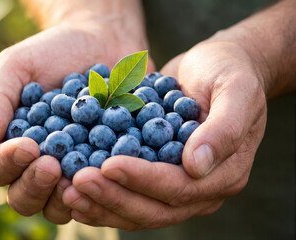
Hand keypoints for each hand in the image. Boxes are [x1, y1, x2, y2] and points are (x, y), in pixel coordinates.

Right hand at [0, 23, 153, 223]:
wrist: (101, 42)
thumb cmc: (52, 52)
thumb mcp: (17, 66)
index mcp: (11, 145)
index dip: (8, 162)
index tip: (28, 146)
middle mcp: (37, 166)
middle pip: (25, 198)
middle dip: (35, 185)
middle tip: (51, 165)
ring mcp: (71, 173)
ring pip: (60, 206)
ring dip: (67, 197)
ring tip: (81, 176)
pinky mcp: (104, 170)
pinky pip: (101, 191)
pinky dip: (104, 187)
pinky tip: (113, 173)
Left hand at [61, 40, 266, 229]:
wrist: (215, 67)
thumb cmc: (229, 72)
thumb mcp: (236, 90)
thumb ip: (223, 129)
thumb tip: (196, 166)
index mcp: (224, 174)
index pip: (180, 187)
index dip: (143, 179)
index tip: (109, 164)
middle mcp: (200, 189)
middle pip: (153, 208)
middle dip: (113, 196)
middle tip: (76, 183)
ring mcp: (176, 187)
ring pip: (136, 210)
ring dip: (100, 203)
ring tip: (66, 192)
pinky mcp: (154, 178)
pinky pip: (126, 195)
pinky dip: (100, 196)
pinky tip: (71, 190)